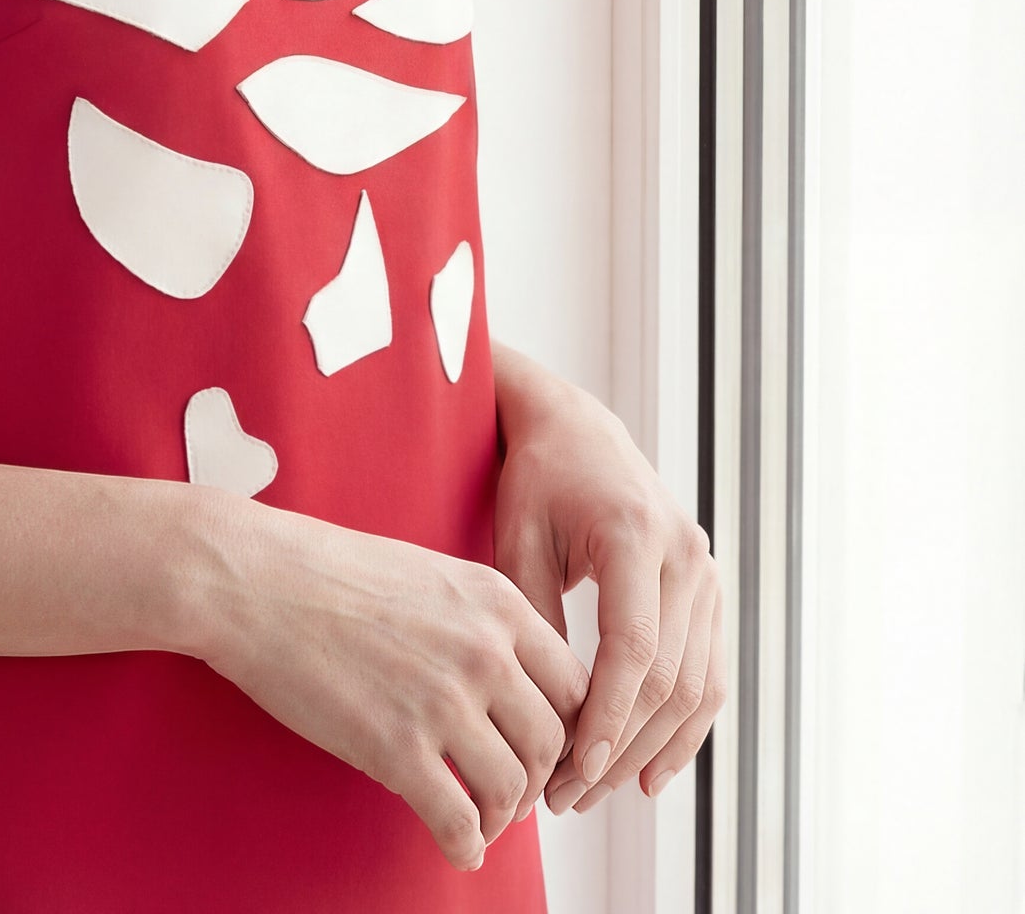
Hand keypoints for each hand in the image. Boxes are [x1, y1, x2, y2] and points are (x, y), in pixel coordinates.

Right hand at [187, 494, 590, 870]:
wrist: (255, 580)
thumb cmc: (327, 572)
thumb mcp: (430, 574)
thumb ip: (480, 622)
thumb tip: (510, 680)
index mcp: (495, 602)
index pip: (574, 684)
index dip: (569, 729)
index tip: (550, 751)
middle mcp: (483, 650)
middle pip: (552, 741)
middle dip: (539, 779)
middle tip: (514, 792)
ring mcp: (443, 701)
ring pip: (513, 787)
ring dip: (503, 815)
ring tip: (480, 819)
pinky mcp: (397, 748)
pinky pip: (460, 821)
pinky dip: (466, 846)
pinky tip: (457, 846)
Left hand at [489, 352, 727, 813]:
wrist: (578, 431)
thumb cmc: (536, 481)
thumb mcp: (519, 539)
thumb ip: (535, 619)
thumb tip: (545, 713)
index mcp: (636, 534)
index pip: (634, 647)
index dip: (607, 714)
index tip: (573, 767)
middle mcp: (686, 555)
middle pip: (667, 678)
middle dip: (619, 746)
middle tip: (568, 795)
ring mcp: (706, 574)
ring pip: (694, 687)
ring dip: (649, 750)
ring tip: (596, 792)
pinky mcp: (709, 593)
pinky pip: (707, 675)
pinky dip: (684, 730)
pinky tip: (650, 774)